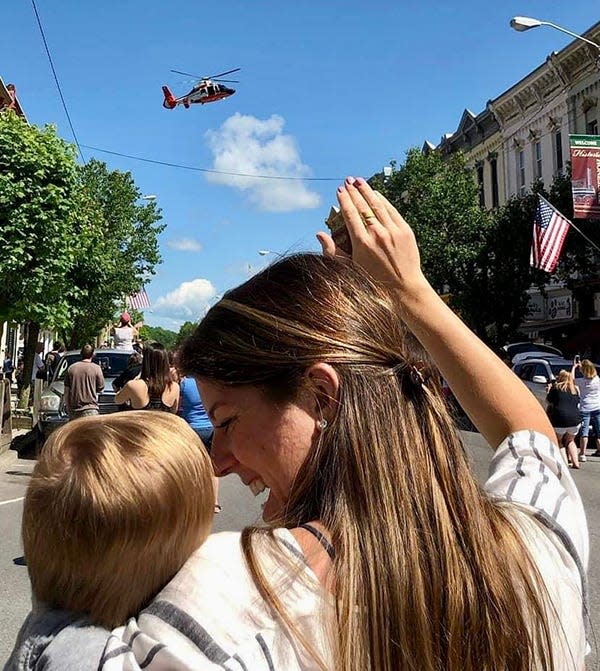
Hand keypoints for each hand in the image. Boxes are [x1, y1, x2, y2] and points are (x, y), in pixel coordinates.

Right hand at [317, 176, 427, 294]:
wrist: (403, 288)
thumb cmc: (373, 281)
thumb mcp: (349, 268)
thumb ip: (332, 251)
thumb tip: (319, 234)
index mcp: (361, 244)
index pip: (350, 214)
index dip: (344, 200)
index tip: (340, 190)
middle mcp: (377, 235)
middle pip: (363, 206)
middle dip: (354, 191)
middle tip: (348, 180)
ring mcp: (393, 232)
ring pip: (378, 205)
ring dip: (368, 191)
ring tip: (360, 181)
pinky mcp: (405, 231)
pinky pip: (392, 211)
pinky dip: (383, 200)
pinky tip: (377, 194)